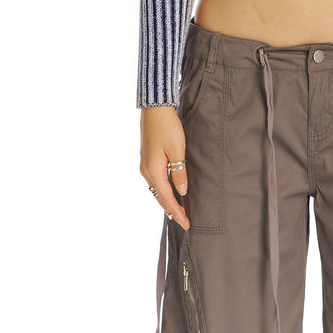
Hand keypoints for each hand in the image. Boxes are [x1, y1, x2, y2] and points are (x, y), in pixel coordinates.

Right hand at [140, 106, 189, 229]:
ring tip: (178, 211)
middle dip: (172, 210)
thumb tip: (182, 192)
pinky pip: (155, 181)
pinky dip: (163, 191)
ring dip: (167, 201)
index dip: (177, 212)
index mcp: (154, 170)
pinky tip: (170, 192)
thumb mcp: (177, 149)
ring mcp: (145, 166)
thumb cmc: (167, 127)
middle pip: (159, 197)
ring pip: (156, 190)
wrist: (155, 109)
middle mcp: (146, 171)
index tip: (186, 224)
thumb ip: (179, 172)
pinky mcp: (147, 160)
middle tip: (184, 222)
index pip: (167, 198)